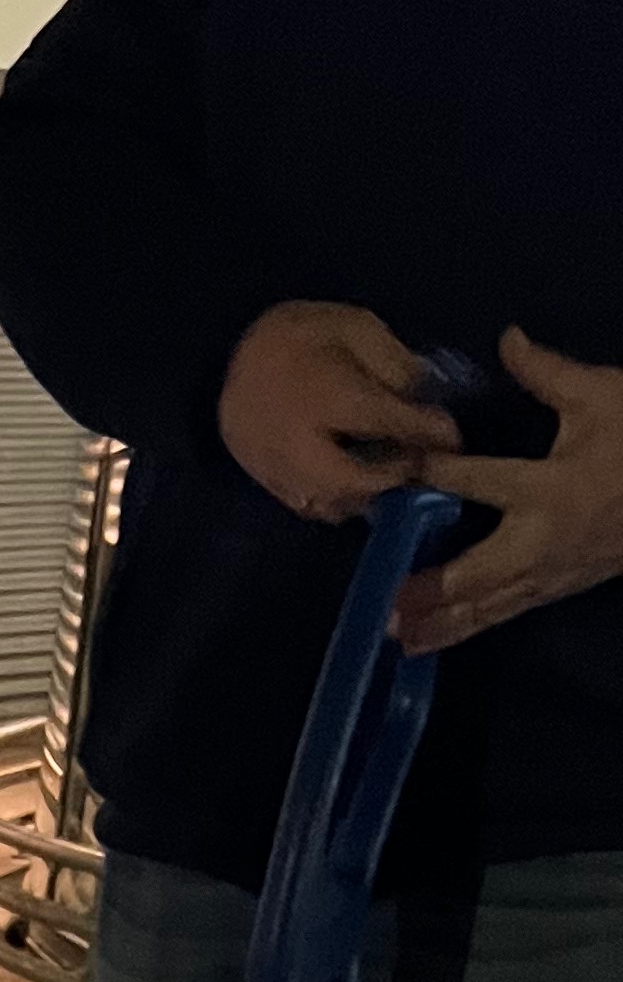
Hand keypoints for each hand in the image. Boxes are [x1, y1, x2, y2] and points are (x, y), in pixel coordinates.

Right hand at [218, 300, 457, 522]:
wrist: (227, 347)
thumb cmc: (299, 332)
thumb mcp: (356, 328)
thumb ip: (392, 365)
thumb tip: (424, 400)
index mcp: (322, 391)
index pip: (384, 421)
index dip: (424, 432)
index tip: (450, 437)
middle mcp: (294, 437)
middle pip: (349, 481)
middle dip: (389, 478)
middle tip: (415, 464)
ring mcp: (270, 461)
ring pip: (324, 502)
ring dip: (360, 496)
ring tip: (385, 475)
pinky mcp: (258, 474)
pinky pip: (301, 503)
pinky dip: (332, 500)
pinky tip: (350, 480)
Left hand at [395, 328, 622, 653]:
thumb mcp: (602, 395)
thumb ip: (548, 373)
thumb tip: (508, 338)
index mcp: (548, 488)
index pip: (482, 480)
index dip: (438, 474)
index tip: (399, 469)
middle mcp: (540, 540)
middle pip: (474, 572)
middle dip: (429, 588)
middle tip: (381, 602)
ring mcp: (547, 573)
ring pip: (485, 606)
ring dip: (437, 623)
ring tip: (390, 637)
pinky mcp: (552, 589)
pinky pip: (500, 614)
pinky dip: (462, 630)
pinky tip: (425, 643)